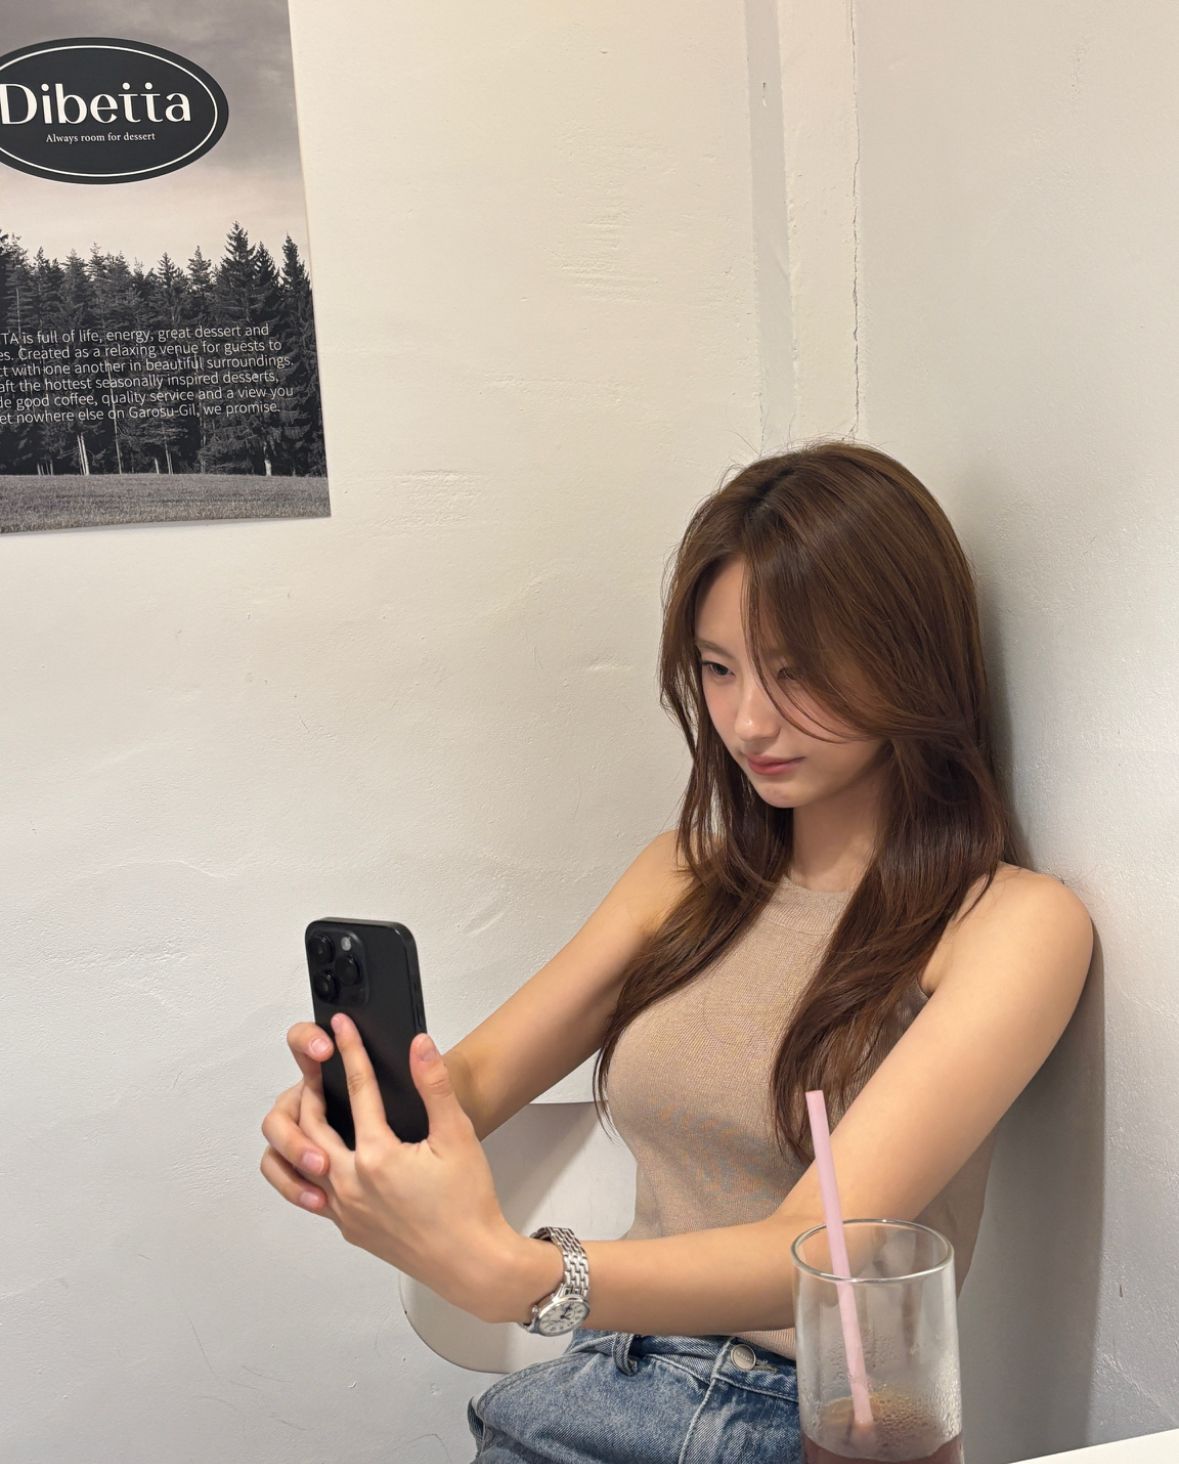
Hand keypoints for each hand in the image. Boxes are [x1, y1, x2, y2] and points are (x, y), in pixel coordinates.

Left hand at [262, 1012, 518, 1320]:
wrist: (471, 1263)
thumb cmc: (467, 1205)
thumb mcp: (457, 1136)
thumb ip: (434, 1086)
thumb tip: (420, 1046)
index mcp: (377, 1157)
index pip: (358, 1090)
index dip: (350, 1051)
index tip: (342, 1027)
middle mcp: (352, 1184)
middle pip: (312, 1124)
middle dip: (311, 1087)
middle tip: (317, 1062)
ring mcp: (345, 1210)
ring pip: (300, 1162)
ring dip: (300, 1130)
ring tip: (309, 1106)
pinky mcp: (348, 1228)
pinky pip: (312, 1193)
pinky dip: (307, 1169)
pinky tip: (318, 1156)